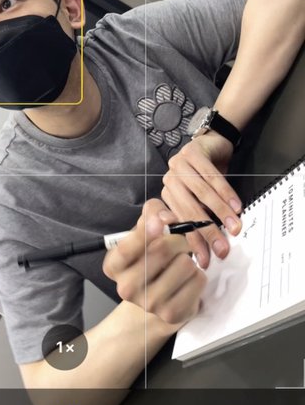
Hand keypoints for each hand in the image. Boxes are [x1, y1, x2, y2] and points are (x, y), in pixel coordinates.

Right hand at [102, 199, 206, 327]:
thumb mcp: (143, 233)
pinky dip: (198, 275)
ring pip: (185, 264)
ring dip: (189, 258)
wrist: (158, 300)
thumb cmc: (151, 259)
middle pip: (162, 250)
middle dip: (178, 239)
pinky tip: (186, 280)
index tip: (162, 221)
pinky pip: (198, 280)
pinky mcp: (171, 314)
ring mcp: (149, 304)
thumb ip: (151, 214)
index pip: (127, 248)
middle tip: (180, 242)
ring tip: (180, 264)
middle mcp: (126, 288)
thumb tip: (167, 217)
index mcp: (114, 266)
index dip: (146, 231)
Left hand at [161, 131, 241, 268]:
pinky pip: (211, 177)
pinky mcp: (191, 153)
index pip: (181, 224)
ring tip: (235, 227)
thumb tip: (210, 248)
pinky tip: (236, 205)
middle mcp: (169, 182)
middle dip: (208, 232)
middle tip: (223, 249)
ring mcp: (178, 166)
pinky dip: (225, 192)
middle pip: (190, 211)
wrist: (214, 143)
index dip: (195, 243)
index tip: (207, 261)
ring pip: (202, 194)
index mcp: (168, 197)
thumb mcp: (204, 199)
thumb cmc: (209, 176)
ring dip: (221, 213)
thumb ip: (203, 218)